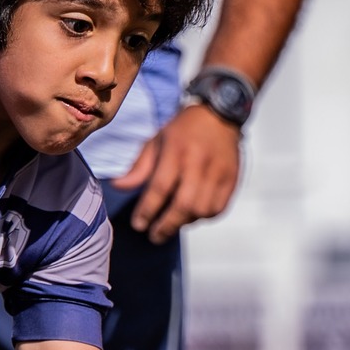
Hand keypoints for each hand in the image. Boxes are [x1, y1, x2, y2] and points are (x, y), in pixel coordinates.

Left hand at [112, 106, 242, 242]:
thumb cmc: (182, 131)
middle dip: (167, 225)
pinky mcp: (232, 179)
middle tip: (155, 236)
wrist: (219, 114)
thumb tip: (117, 186)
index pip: (160, 188)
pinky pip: (218, 209)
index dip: (147, 210)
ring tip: (173, 222)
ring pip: (202, 210)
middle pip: (183, 205)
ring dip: (185, 222)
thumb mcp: (156, 141)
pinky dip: (204, 217)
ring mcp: (219, 172)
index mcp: (176, 150)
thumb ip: (138, 167)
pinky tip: (193, 214)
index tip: (138, 224)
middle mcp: (199, 162)